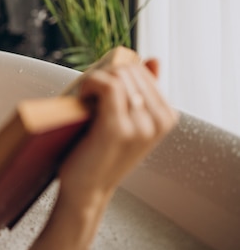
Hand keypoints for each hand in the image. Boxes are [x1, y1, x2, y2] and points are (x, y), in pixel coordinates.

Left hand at [58, 59, 178, 205]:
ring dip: (94, 80)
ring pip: (118, 75)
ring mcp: (142, 126)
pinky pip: (108, 86)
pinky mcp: (119, 129)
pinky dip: (91, 83)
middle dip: (104, 75)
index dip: (114, 72)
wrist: (87, 189)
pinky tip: (82, 96)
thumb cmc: (101, 152)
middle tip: (87, 96)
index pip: (141, 70)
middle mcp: (159, 121)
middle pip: (129, 70)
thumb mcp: (127, 120)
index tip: (98, 90)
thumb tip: (153, 60)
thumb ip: (142, 92)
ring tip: (84, 98)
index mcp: (166, 116)